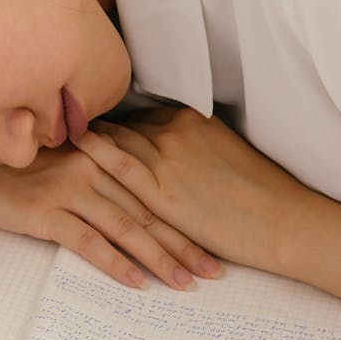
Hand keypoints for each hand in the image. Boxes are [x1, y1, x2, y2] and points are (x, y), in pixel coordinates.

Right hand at [0, 142, 222, 290]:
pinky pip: (88, 241)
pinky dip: (115, 263)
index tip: (210, 242)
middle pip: (146, 211)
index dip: (182, 219)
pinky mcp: (44, 211)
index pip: (150, 192)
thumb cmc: (13, 170)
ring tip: (183, 283)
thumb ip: (96, 178)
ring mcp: (67, 189)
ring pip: (125, 227)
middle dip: (183, 244)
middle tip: (212, 271)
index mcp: (98, 155)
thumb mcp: (62, 166)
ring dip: (158, 258)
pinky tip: (135, 282)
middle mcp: (89, 168)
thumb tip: (132, 209)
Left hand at [74, 107, 320, 275]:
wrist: (280, 220)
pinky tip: (74, 146)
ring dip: (88, 138)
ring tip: (60, 136)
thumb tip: (171, 154)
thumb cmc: (259, 195)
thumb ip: (192, 148)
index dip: (118, 125)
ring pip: (118, 139)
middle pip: (125, 126)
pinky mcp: (162, 189)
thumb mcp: (223, 155)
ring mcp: (168, 157)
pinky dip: (94, 151)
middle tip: (66, 127)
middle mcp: (176, 132)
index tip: (96, 125)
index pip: (142, 118)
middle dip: (97, 128)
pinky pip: (119, 163)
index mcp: (192, 121)